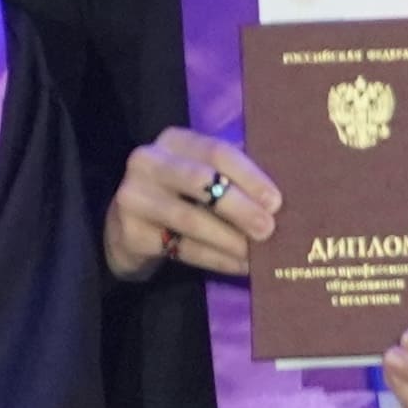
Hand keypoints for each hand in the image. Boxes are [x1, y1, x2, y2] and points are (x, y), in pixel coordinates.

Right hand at [106, 124, 276, 284]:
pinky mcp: (131, 233)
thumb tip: (278, 200)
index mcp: (174, 141)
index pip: (216, 151)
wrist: (128, 230)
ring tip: (255, 254)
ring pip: (190, 218)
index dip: (249, 176)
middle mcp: (148, 161)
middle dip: (239, 207)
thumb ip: (232, 178)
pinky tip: (238, 266)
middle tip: (268, 229)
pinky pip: (181, 248)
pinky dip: (215, 259)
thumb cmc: (180, 197)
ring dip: (229, 239)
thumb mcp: (201, 176)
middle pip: (199, 180)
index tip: (276, 202)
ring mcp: (133, 197)